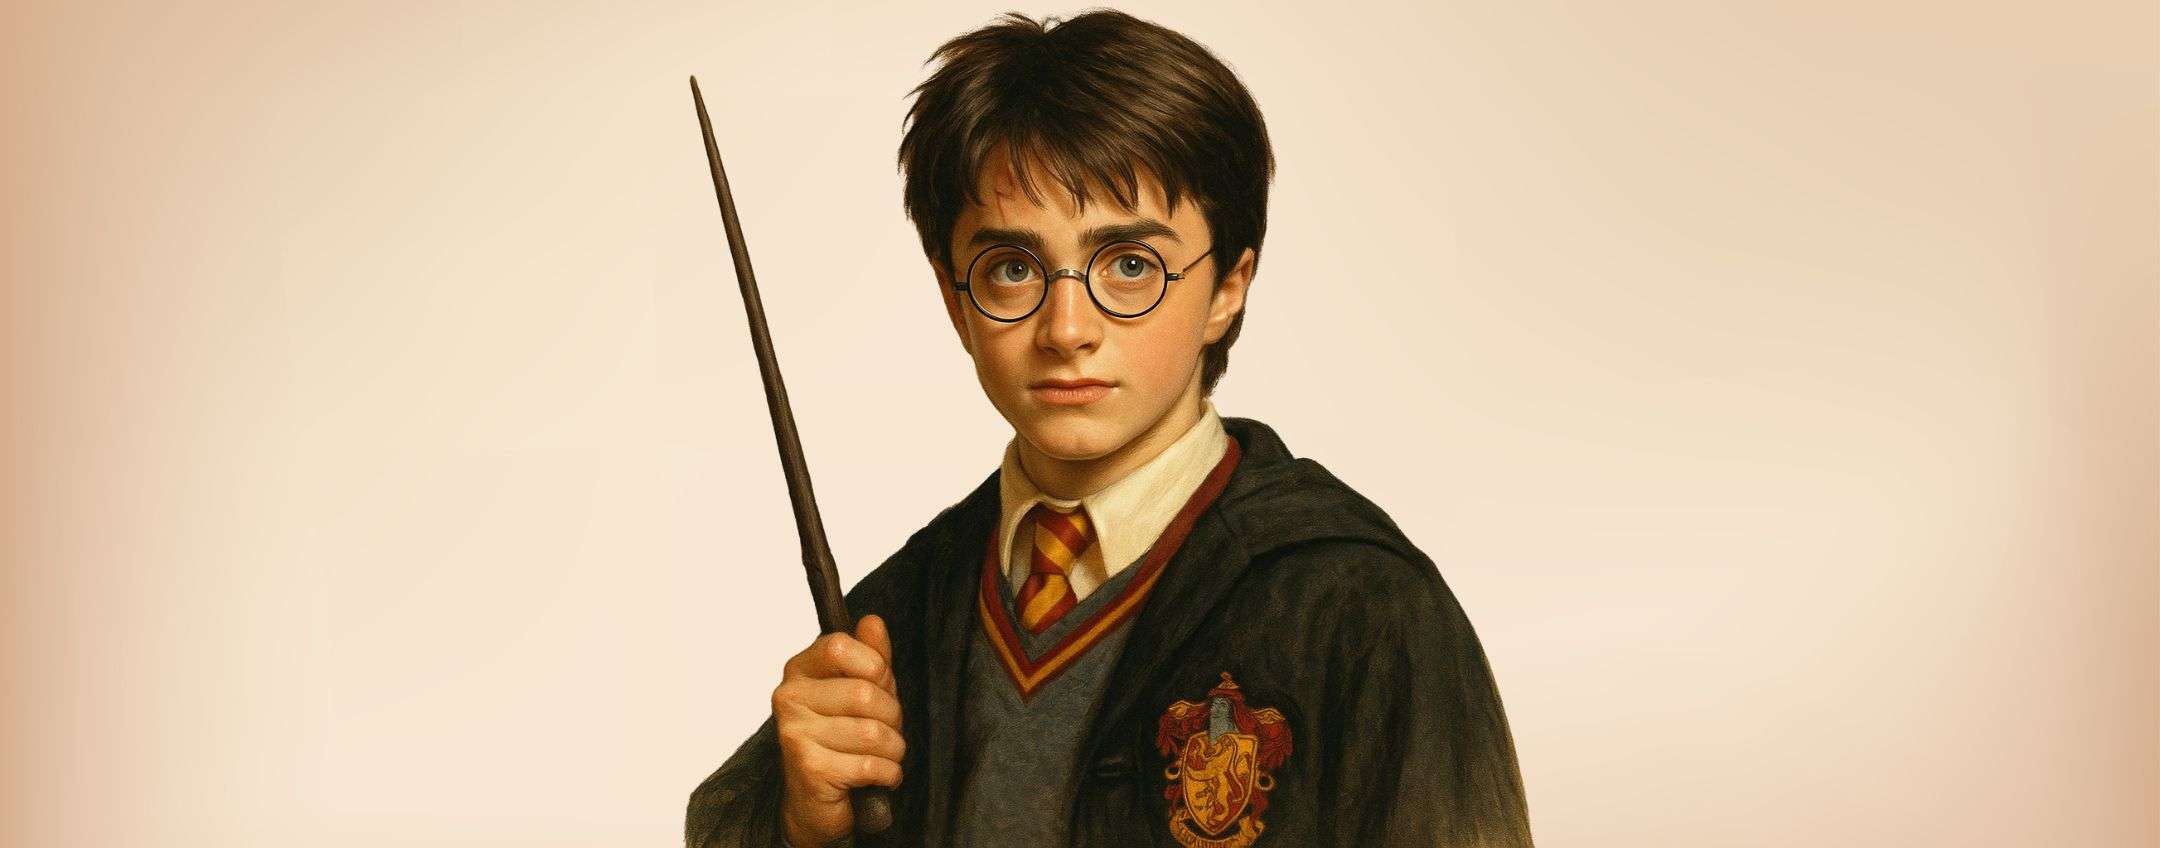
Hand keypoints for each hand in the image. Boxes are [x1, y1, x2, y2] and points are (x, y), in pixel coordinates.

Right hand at [773, 614, 903, 846]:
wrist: (814, 805)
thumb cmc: (841, 742)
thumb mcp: (861, 693)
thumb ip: (870, 657)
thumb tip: (872, 622)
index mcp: (799, 670)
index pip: (841, 647)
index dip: (875, 668)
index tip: (879, 687)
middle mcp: (788, 697)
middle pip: (865, 694)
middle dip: (891, 718)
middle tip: (886, 732)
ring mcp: (795, 733)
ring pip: (873, 732)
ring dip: (893, 750)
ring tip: (882, 757)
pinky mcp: (808, 768)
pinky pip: (871, 764)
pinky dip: (888, 774)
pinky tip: (878, 777)